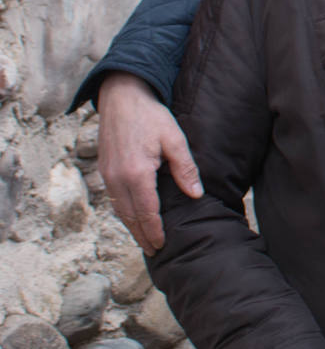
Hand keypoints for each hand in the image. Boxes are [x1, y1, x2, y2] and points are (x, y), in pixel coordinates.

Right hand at [96, 72, 201, 254]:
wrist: (122, 97)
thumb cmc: (151, 116)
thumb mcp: (175, 139)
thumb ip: (185, 168)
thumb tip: (196, 194)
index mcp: (136, 173)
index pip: (146, 212)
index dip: (154, 230)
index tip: (162, 245)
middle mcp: (117, 178)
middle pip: (130, 216)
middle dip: (142, 235)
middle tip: (154, 251)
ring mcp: (107, 174)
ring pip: (119, 209)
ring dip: (132, 226)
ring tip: (145, 240)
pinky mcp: (104, 169)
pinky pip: (114, 198)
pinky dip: (124, 212)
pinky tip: (133, 217)